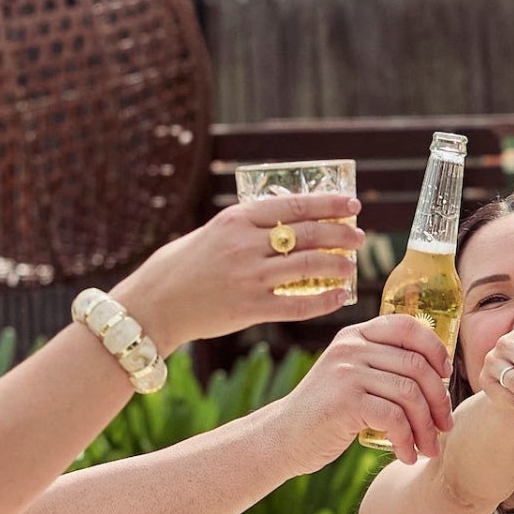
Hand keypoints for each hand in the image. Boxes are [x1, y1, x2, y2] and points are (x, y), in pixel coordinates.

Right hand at [117, 194, 364, 352]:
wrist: (154, 304)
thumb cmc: (181, 267)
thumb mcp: (211, 232)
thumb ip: (246, 227)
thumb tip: (287, 219)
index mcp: (236, 219)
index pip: (295, 206)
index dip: (329, 205)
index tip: (352, 205)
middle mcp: (245, 245)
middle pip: (308, 234)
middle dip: (340, 234)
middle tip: (359, 237)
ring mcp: (248, 277)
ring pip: (308, 267)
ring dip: (337, 266)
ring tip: (350, 267)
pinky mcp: (250, 308)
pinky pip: (298, 304)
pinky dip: (324, 301)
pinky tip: (339, 297)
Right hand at [276, 314, 455, 465]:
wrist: (284, 437)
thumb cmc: (326, 413)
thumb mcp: (350, 376)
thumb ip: (381, 366)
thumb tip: (439, 374)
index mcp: (356, 335)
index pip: (406, 326)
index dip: (435, 349)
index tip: (447, 375)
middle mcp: (351, 348)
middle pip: (416, 366)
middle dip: (440, 400)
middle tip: (444, 426)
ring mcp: (347, 373)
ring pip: (409, 394)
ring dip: (427, 426)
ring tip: (429, 447)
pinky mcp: (345, 401)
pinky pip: (394, 418)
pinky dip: (407, 440)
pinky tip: (406, 455)